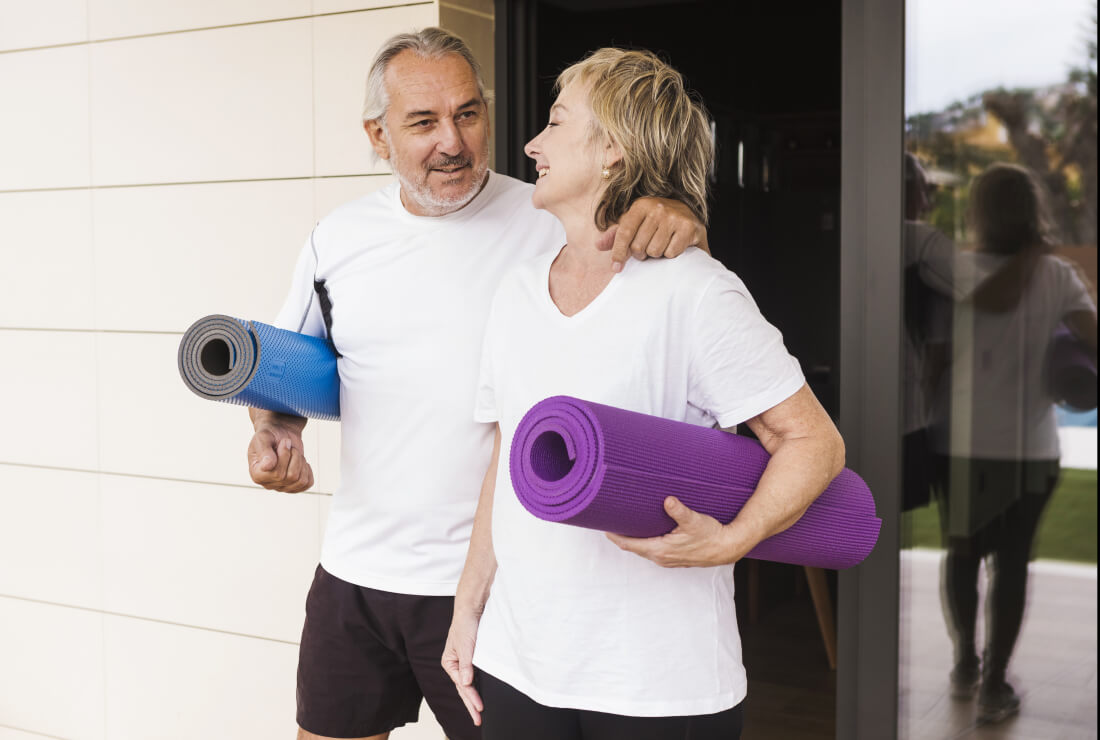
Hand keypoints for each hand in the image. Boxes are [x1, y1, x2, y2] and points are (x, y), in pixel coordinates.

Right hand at [247, 422, 313, 492]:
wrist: (280, 433)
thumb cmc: (269, 436)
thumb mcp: (263, 438)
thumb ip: (264, 451)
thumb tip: (268, 466)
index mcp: (257, 475)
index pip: (277, 474)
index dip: (284, 456)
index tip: (284, 442)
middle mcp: (268, 484)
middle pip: (291, 477)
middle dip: (294, 456)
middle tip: (289, 445)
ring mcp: (281, 487)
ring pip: (300, 480)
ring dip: (301, 462)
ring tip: (294, 452)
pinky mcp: (294, 486)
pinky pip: (307, 483)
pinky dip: (308, 470)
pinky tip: (300, 462)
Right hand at [442, 609, 483, 725]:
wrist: (472, 609)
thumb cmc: (465, 624)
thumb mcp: (465, 646)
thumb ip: (466, 665)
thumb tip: (466, 683)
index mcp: (449, 662)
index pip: (461, 685)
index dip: (471, 698)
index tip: (479, 708)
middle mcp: (455, 664)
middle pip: (463, 688)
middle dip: (470, 704)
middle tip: (478, 719)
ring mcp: (464, 662)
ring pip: (469, 684)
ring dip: (473, 698)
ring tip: (479, 712)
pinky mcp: (473, 658)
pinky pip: (475, 676)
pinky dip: (477, 686)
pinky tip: (481, 694)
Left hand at [596, 197, 708, 271]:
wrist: (690, 217)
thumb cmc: (657, 223)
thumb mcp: (635, 224)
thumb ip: (616, 235)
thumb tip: (598, 245)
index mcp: (640, 205)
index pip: (624, 233)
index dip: (619, 252)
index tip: (616, 268)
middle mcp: (657, 208)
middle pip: (638, 247)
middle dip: (642, 254)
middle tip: (649, 248)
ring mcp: (674, 216)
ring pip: (654, 251)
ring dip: (657, 254)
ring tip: (662, 244)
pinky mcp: (688, 227)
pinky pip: (671, 253)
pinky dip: (671, 254)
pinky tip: (675, 244)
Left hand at [606, 496, 736, 567]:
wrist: (727, 548)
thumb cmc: (711, 535)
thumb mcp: (694, 520)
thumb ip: (679, 510)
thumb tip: (668, 500)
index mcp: (660, 550)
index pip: (629, 544)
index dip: (614, 536)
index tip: (603, 525)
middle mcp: (661, 558)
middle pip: (632, 547)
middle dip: (620, 536)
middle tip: (610, 520)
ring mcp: (667, 559)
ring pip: (642, 549)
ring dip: (632, 539)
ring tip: (624, 525)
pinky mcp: (674, 557)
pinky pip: (652, 550)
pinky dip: (644, 542)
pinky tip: (645, 532)